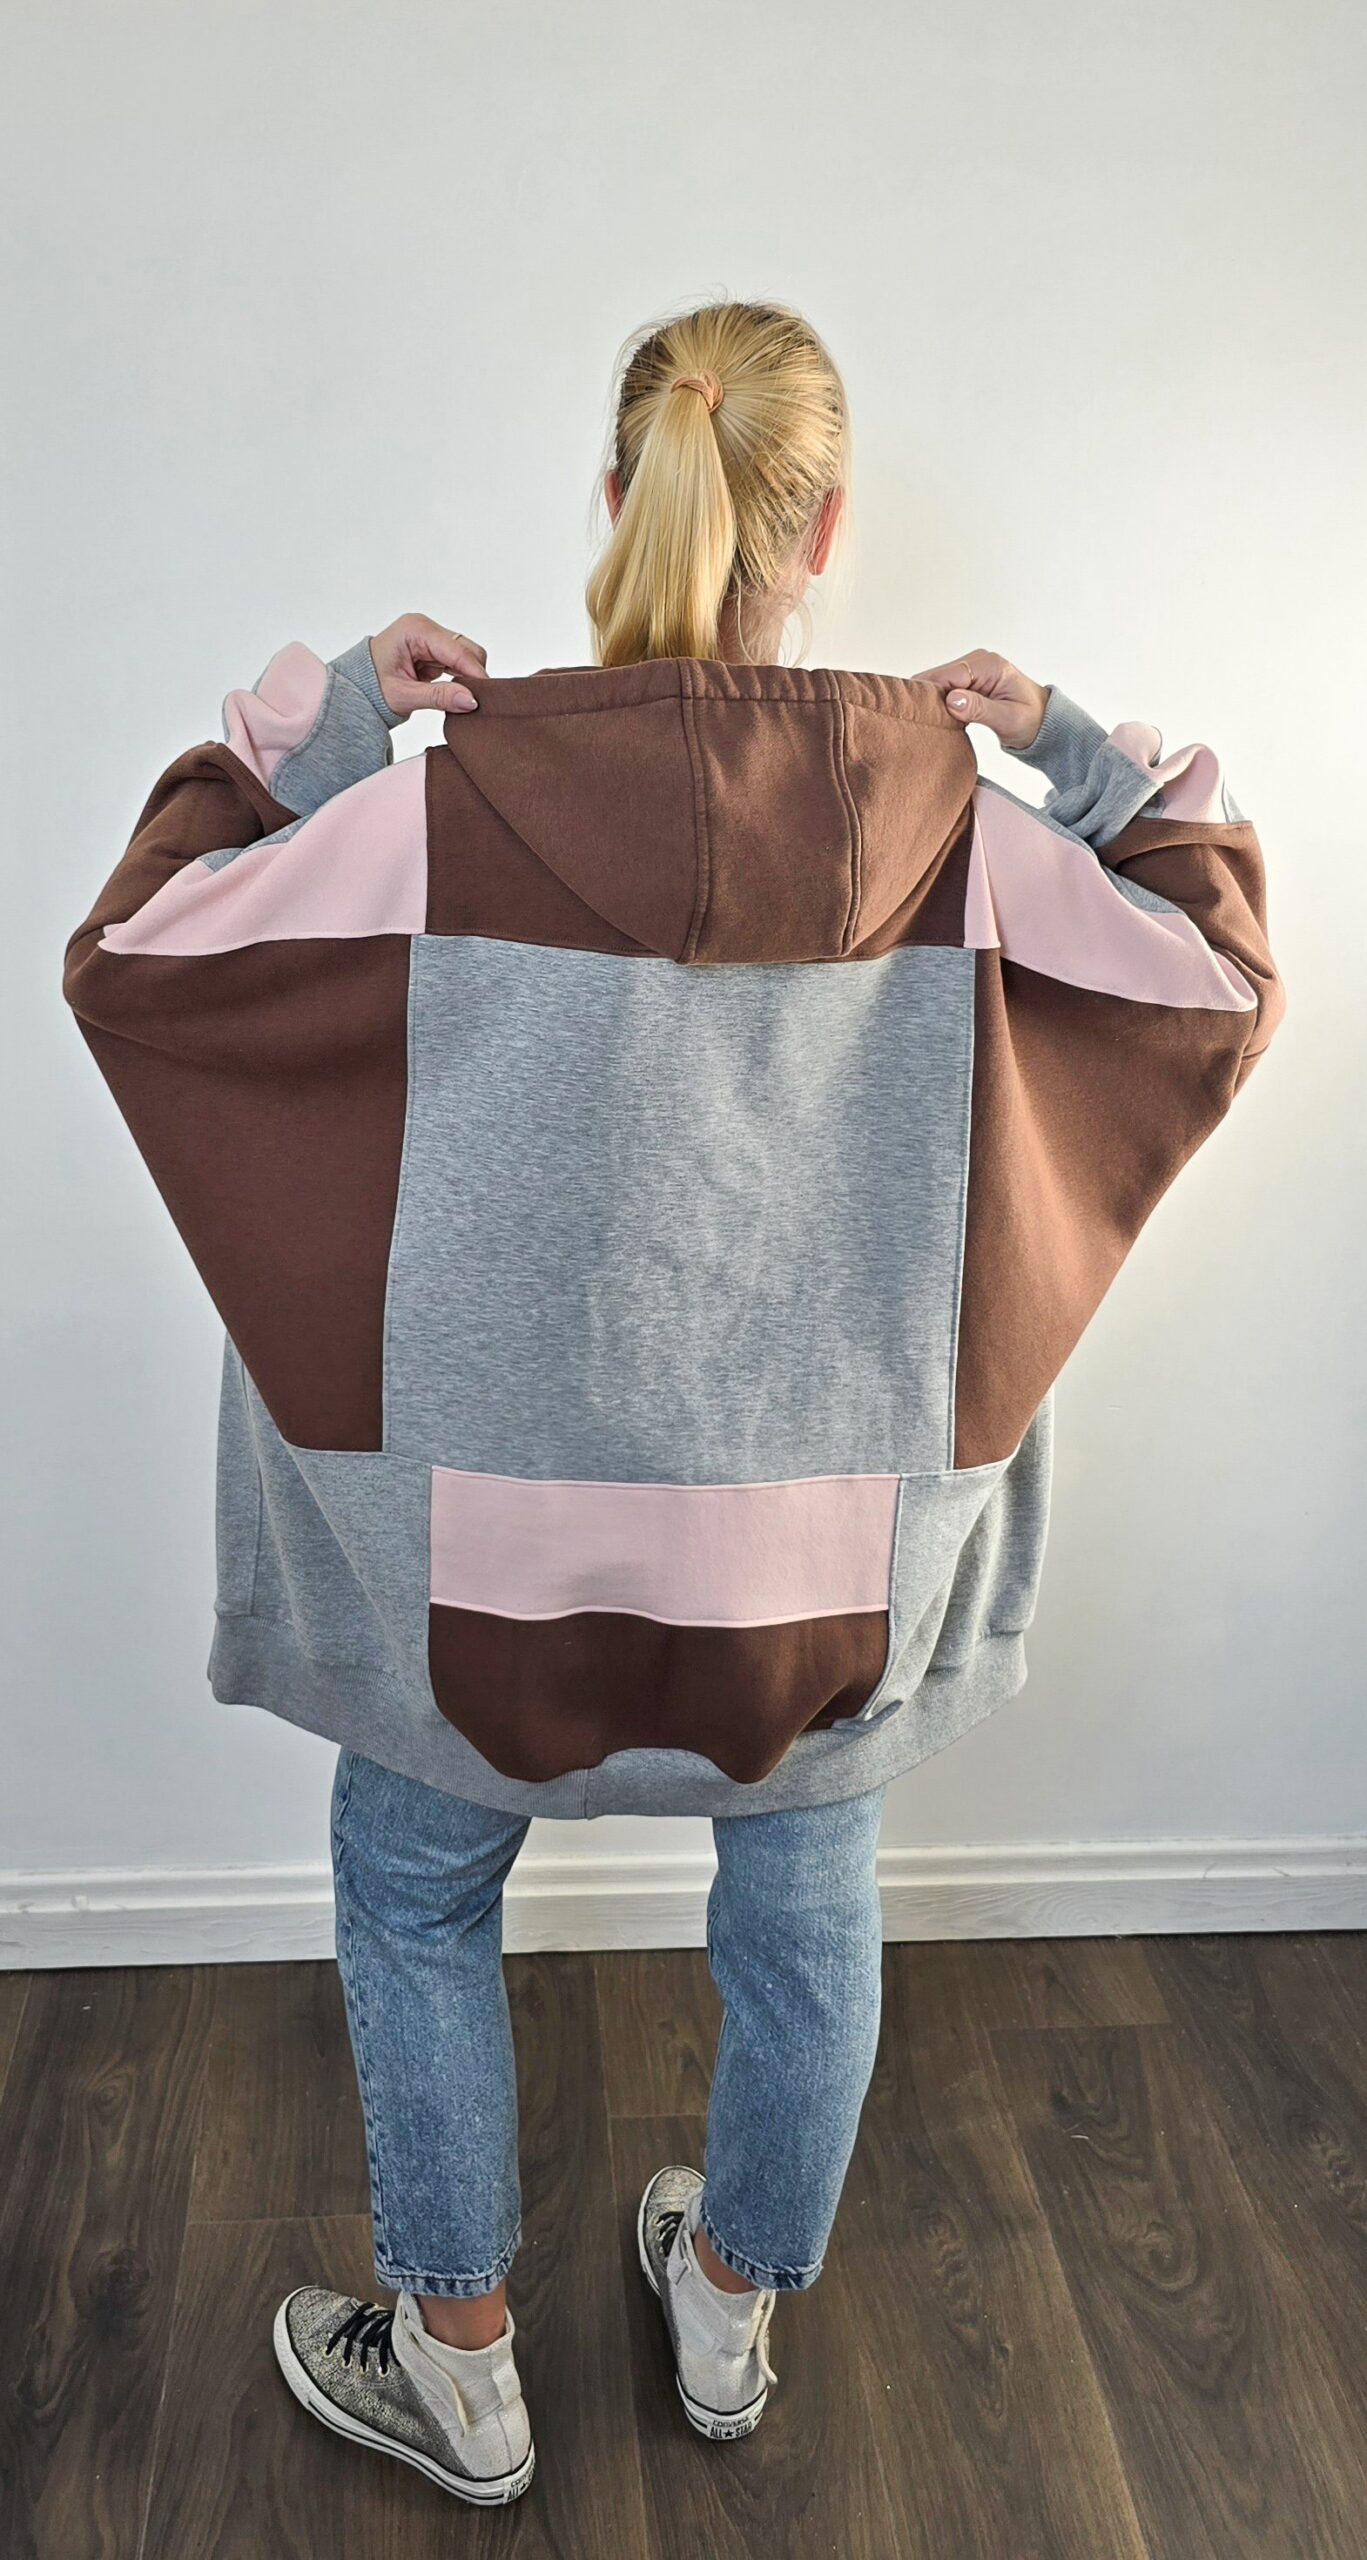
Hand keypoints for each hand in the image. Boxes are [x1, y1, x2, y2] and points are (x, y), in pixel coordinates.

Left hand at [368, 614, 487, 716]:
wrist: (355, 689)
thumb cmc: (370, 688)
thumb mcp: (404, 696)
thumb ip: (439, 697)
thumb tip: (470, 701)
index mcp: (415, 630)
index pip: (457, 650)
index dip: (475, 673)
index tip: (486, 696)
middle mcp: (425, 628)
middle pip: (467, 649)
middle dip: (473, 674)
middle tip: (473, 701)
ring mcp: (430, 637)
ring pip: (466, 655)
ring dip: (466, 677)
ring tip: (461, 699)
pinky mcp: (433, 648)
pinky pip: (457, 662)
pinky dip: (459, 677)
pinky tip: (455, 693)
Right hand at [914, 649, 1047, 751]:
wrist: (1043, 722)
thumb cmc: (1032, 720)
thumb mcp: (1008, 719)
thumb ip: (979, 709)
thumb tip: (951, 700)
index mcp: (988, 665)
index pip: (947, 675)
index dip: (931, 695)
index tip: (923, 716)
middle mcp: (977, 662)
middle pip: (937, 677)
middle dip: (929, 699)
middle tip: (926, 725)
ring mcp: (971, 671)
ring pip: (937, 684)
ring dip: (933, 704)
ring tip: (934, 724)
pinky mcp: (968, 682)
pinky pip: (944, 690)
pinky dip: (939, 705)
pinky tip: (942, 720)